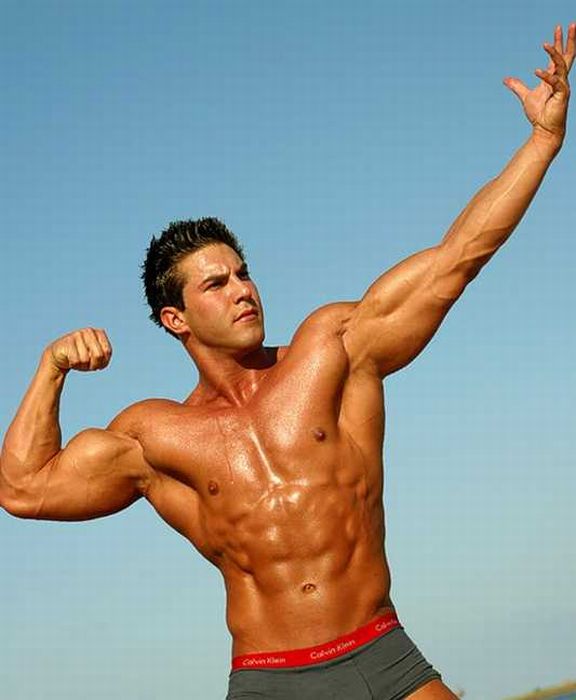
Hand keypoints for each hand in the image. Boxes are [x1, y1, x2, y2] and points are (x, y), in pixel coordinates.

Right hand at [44, 328, 112, 374]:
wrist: (59, 356)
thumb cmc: (81, 358)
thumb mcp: (96, 359)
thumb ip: (103, 358)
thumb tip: (99, 356)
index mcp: (99, 333)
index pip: (107, 351)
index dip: (103, 362)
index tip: (96, 362)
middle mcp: (89, 331)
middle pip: (98, 355)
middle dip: (93, 364)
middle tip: (87, 364)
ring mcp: (78, 334)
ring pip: (86, 359)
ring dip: (82, 365)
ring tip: (77, 360)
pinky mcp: (67, 341)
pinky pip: (76, 360)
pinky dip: (73, 364)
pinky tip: (70, 359)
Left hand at [504, 24, 574, 141]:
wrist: (544, 130)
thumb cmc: (538, 114)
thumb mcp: (525, 96)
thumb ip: (517, 86)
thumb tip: (506, 79)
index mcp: (554, 78)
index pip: (558, 56)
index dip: (559, 43)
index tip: (558, 28)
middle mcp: (561, 79)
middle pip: (568, 55)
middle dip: (569, 40)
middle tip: (571, 24)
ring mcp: (563, 86)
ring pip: (561, 65)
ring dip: (554, 54)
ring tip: (546, 44)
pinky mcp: (562, 95)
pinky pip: (555, 82)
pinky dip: (546, 76)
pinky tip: (537, 71)